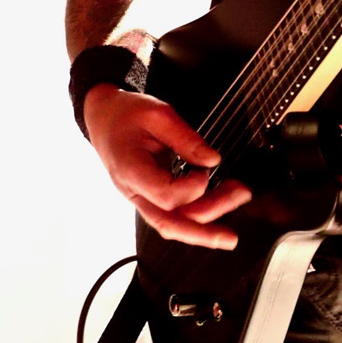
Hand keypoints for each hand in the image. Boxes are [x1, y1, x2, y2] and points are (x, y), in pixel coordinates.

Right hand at [84, 84, 251, 248]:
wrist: (103, 119)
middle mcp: (134, 191)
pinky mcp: (149, 196)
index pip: (164, 195)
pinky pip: (172, 215)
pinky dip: (196, 217)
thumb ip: (185, 138)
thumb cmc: (125, 115)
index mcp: (131, 169)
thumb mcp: (158, 115)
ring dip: (206, 225)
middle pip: (169, 222)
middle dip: (206, 228)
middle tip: (238, 209)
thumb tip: (212, 160)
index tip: (207, 170)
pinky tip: (218, 208)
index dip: (192, 189)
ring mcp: (140, 197)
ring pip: (171, 224)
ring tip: (235, 208)